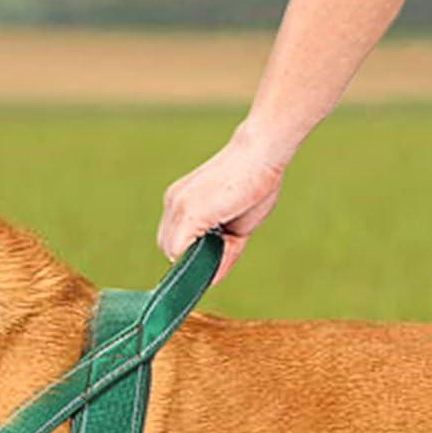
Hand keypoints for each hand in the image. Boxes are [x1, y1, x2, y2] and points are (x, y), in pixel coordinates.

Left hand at [156, 127, 285, 280]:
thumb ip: (222, 252)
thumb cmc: (256, 183)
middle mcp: (173, 202)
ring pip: (172, 252)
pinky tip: (224, 242)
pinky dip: (198, 257)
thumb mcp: (236, 227)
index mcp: (181, 201)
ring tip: (231, 236)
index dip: (194, 253)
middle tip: (228, 244)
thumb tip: (210, 279)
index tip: (218, 253)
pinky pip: (180, 251)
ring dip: (199, 257)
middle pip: (169, 249)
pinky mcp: (187, 212)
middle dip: (194, 257)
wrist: (262, 153)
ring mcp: (177, 206)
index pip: (175, 240)